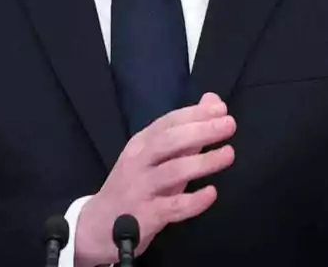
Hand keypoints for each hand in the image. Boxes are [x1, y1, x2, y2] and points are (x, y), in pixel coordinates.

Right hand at [73, 93, 234, 266]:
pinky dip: (194, 200)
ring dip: (202, 161)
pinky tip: (211, 193)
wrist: (99, 226)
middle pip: (169, 142)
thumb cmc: (134, 187)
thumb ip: (186, 132)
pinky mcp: (146, 216)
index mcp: (140, 145)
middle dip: (200, 130)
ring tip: (228, 154)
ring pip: (172, 171)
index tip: (220, 108)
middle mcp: (138, 163)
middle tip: (228, 125)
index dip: (194, 114)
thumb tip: (212, 102)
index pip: (167, 123)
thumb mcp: (155, 158)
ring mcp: (140, 189)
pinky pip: (173, 207)